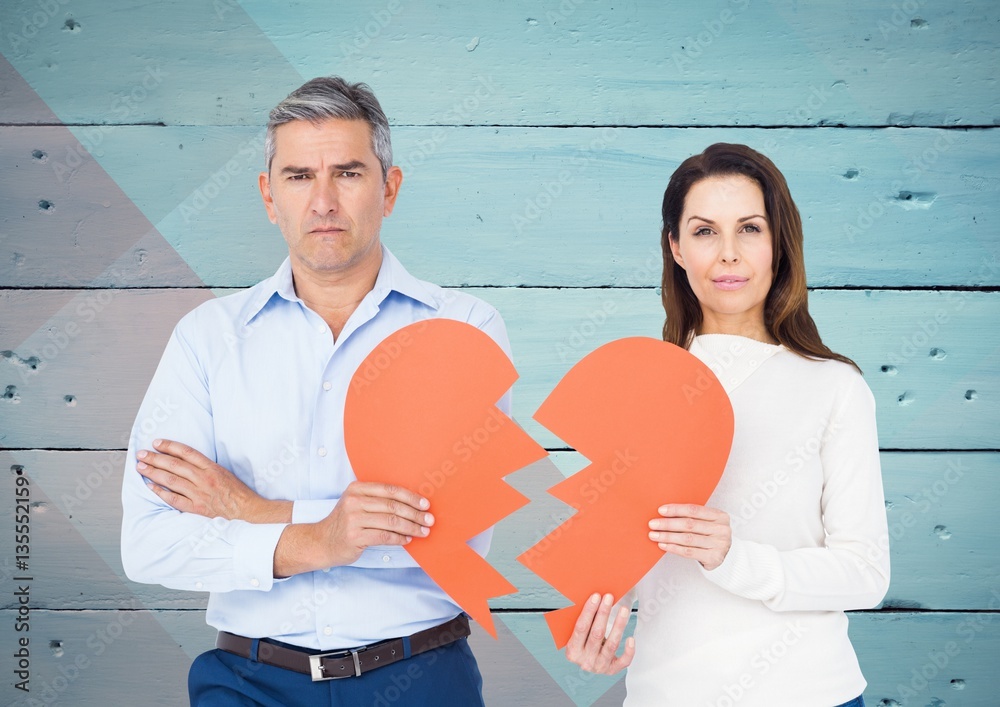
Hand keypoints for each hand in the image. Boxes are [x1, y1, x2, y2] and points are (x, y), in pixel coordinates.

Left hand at [137, 439, 289, 522]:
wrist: (247, 511)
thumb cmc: (238, 492)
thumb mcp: (225, 472)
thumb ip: (206, 467)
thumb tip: (186, 461)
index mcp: (212, 468)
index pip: (187, 453)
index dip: (170, 446)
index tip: (157, 443)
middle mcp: (204, 479)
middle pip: (175, 465)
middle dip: (155, 458)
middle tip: (141, 454)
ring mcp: (199, 494)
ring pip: (171, 480)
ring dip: (154, 473)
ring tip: (141, 467)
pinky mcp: (196, 507)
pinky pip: (174, 499)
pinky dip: (161, 492)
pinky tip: (151, 486)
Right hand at [276, 481, 433, 573]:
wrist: (321, 542)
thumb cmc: (345, 523)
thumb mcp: (357, 504)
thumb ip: (378, 501)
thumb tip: (412, 504)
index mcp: (357, 488)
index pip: (390, 490)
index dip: (411, 497)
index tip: (425, 504)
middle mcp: (354, 501)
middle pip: (393, 505)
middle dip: (415, 513)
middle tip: (429, 520)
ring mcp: (353, 519)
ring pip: (391, 521)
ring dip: (411, 527)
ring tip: (423, 531)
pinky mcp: (354, 536)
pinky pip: (384, 536)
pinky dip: (399, 538)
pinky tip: (407, 539)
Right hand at [564, 593, 634, 674]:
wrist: (588, 663)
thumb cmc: (583, 644)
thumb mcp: (577, 636)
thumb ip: (583, 623)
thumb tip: (594, 599)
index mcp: (573, 651)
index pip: (581, 627)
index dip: (589, 611)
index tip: (596, 596)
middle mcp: (585, 661)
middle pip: (596, 634)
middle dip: (603, 613)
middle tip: (609, 598)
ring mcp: (600, 666)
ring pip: (612, 644)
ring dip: (619, 625)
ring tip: (623, 610)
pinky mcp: (612, 670)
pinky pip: (623, 661)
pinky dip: (629, 651)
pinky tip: (631, 638)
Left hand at [649, 504, 730, 570]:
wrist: (724, 554)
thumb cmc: (710, 534)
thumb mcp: (706, 522)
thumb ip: (691, 516)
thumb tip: (664, 512)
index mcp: (720, 516)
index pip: (694, 510)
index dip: (676, 510)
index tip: (661, 510)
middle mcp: (722, 529)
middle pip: (689, 524)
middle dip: (668, 524)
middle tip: (653, 524)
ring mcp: (719, 544)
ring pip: (688, 539)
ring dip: (668, 536)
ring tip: (654, 535)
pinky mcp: (714, 558)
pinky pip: (689, 552)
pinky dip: (674, 548)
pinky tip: (663, 545)